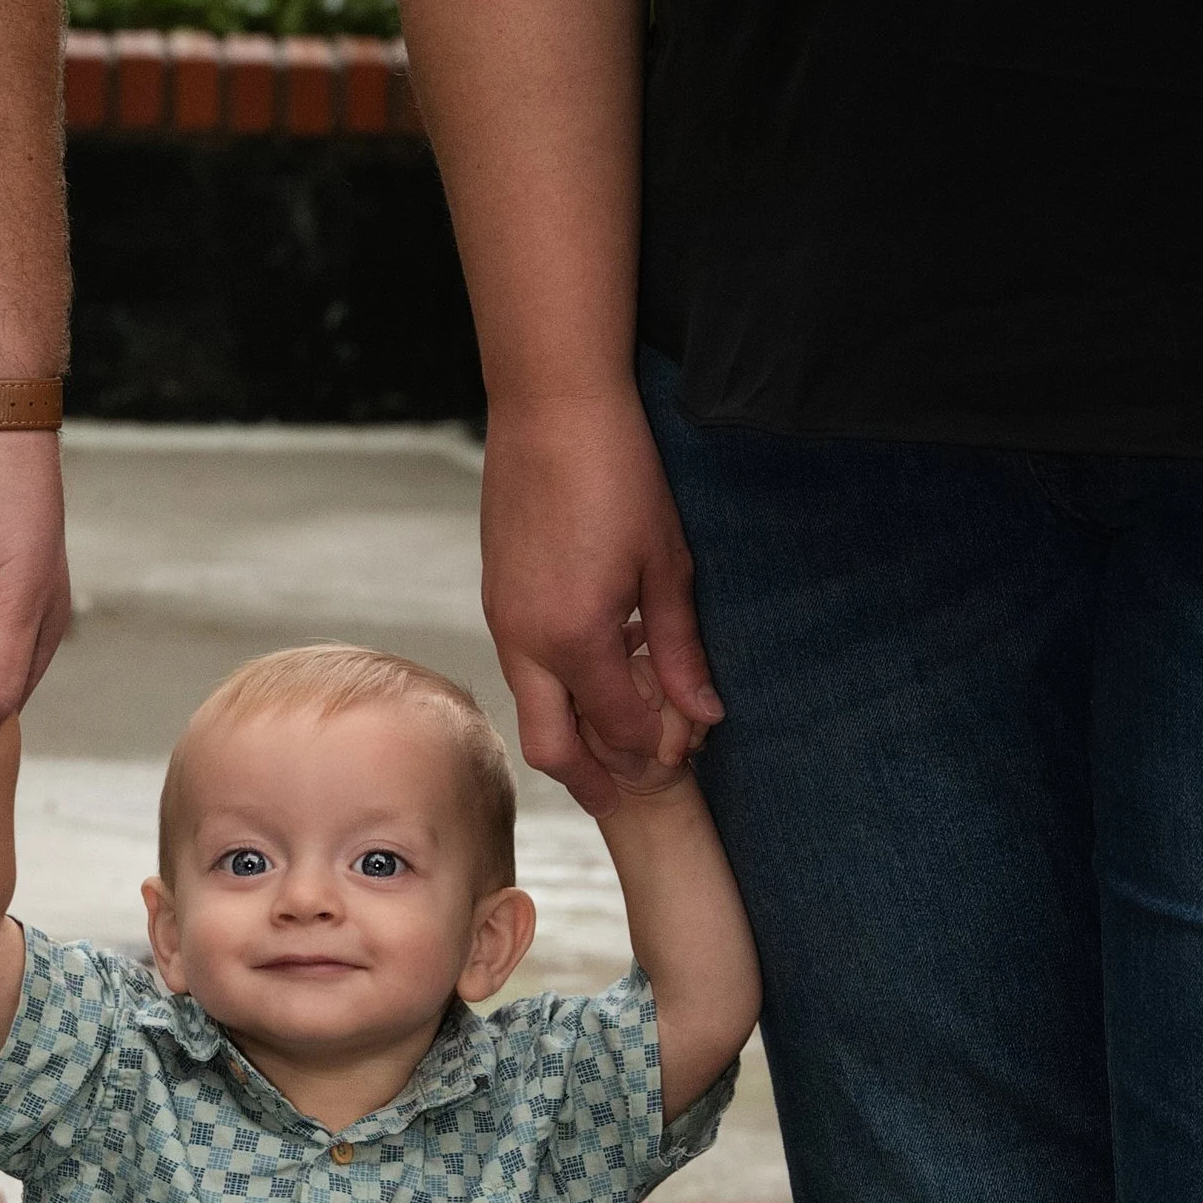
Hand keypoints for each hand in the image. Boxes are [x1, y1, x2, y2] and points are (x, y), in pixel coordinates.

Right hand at [480, 386, 722, 814]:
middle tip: (629, 795)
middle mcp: (528, 644)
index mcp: (577, 639)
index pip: (619, 729)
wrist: (549, 406)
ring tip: (617, 742)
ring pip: (533, 714)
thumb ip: (682, 649)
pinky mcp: (497, 603)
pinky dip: (558, 695)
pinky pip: (525, 674)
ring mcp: (503, 624)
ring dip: (574, 738)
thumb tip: (704, 716)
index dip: (656, 750)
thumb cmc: (617, 471)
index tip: (685, 754)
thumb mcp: (668, 564)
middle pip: (554, 750)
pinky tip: (595, 678)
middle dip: (593, 782)